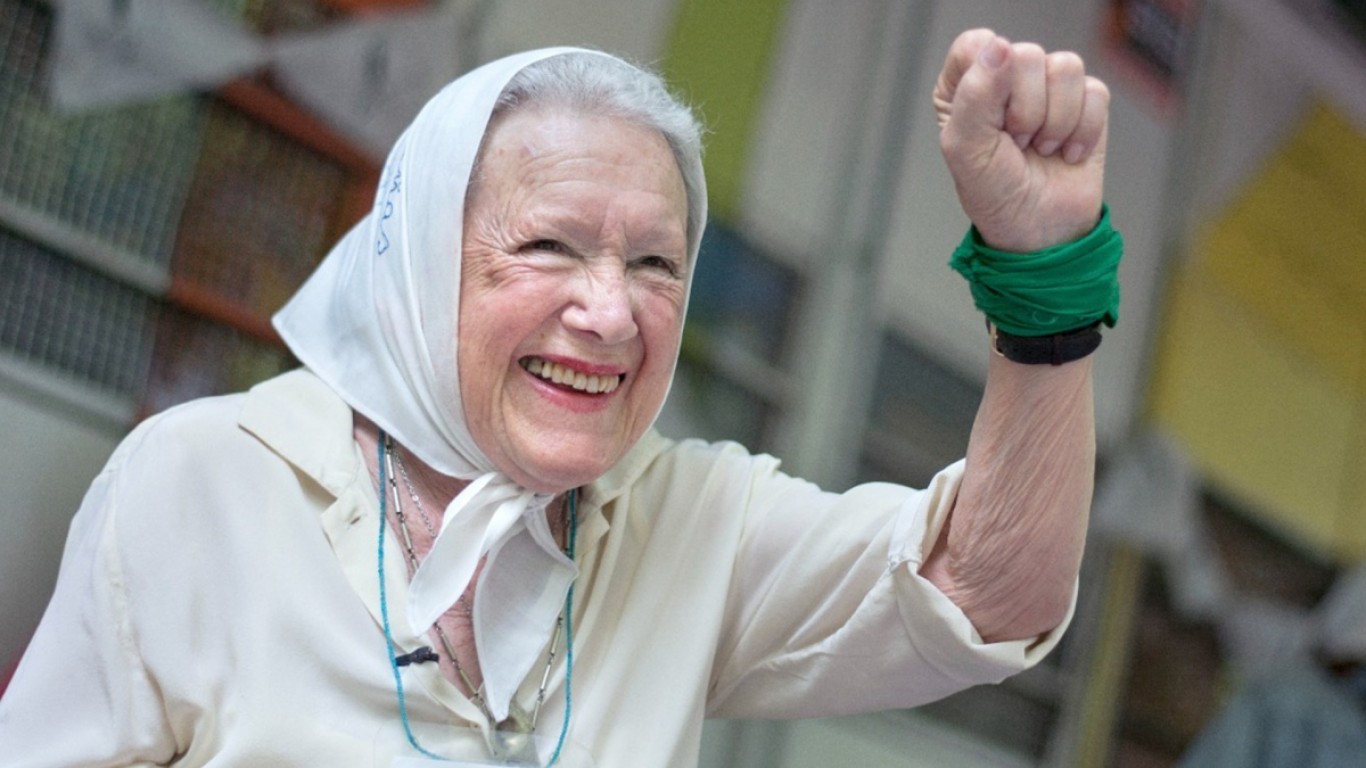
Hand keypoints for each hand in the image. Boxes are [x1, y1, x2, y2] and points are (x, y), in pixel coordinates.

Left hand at [933, 29, 1109, 252]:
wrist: (1040, 231)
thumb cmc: (994, 193)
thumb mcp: (965, 148)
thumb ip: (976, 93)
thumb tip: (1001, 47)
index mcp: (964, 84)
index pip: (978, 44)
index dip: (990, 80)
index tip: (990, 120)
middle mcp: (1005, 79)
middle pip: (1026, 54)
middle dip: (1025, 111)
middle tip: (1017, 143)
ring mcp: (1048, 88)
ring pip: (1066, 67)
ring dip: (1055, 122)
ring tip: (1040, 148)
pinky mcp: (1085, 102)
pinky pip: (1095, 91)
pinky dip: (1082, 131)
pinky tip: (1066, 152)